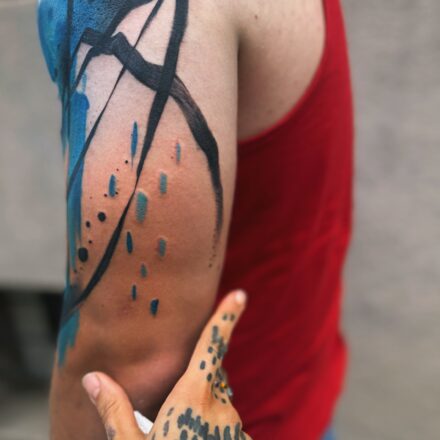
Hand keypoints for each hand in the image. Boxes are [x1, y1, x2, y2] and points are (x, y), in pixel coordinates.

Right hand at [82, 290, 251, 438]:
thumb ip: (114, 408)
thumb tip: (92, 377)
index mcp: (194, 398)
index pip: (212, 346)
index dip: (226, 318)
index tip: (240, 294)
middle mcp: (222, 407)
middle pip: (212, 377)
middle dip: (196, 380)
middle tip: (173, 412)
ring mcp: (237, 429)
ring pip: (219, 402)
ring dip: (203, 410)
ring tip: (182, 437)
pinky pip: (228, 424)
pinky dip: (213, 428)